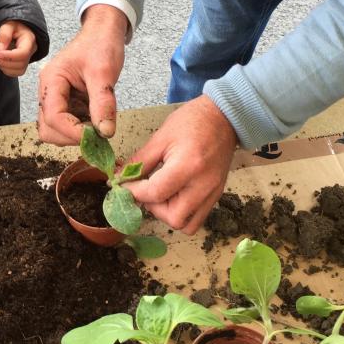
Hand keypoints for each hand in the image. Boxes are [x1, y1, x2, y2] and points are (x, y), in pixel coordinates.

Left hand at [0, 21, 36, 76]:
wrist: (17, 28)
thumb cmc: (13, 25)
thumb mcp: (8, 25)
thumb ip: (4, 35)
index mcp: (30, 40)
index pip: (23, 53)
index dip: (9, 56)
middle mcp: (31, 51)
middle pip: (21, 64)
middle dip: (4, 62)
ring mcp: (28, 59)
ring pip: (18, 71)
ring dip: (4, 67)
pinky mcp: (22, 64)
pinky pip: (15, 73)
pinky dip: (5, 70)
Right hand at [37, 4, 126, 144]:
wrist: (103, 33)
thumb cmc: (100, 45)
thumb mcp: (103, 71)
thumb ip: (103, 102)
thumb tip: (105, 132)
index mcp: (51, 81)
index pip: (52, 116)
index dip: (72, 131)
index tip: (96, 136)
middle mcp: (48, 92)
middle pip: (48, 129)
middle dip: (71, 136)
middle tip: (97, 133)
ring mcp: (56, 100)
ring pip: (56, 131)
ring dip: (76, 135)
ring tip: (98, 125)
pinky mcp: (67, 104)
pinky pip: (68, 126)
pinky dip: (82, 130)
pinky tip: (97, 120)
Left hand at [126, 96, 236, 232]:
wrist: (223, 118)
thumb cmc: (191, 122)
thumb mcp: (160, 138)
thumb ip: (139, 162)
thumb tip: (120, 178)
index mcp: (188, 166)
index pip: (155, 193)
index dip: (134, 192)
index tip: (124, 185)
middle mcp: (203, 185)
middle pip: (173, 218)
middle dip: (153, 207)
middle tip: (145, 190)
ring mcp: (213, 193)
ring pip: (186, 225)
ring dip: (167, 214)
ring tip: (161, 194)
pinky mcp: (216, 196)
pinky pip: (197, 219)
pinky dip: (181, 213)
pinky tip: (173, 195)